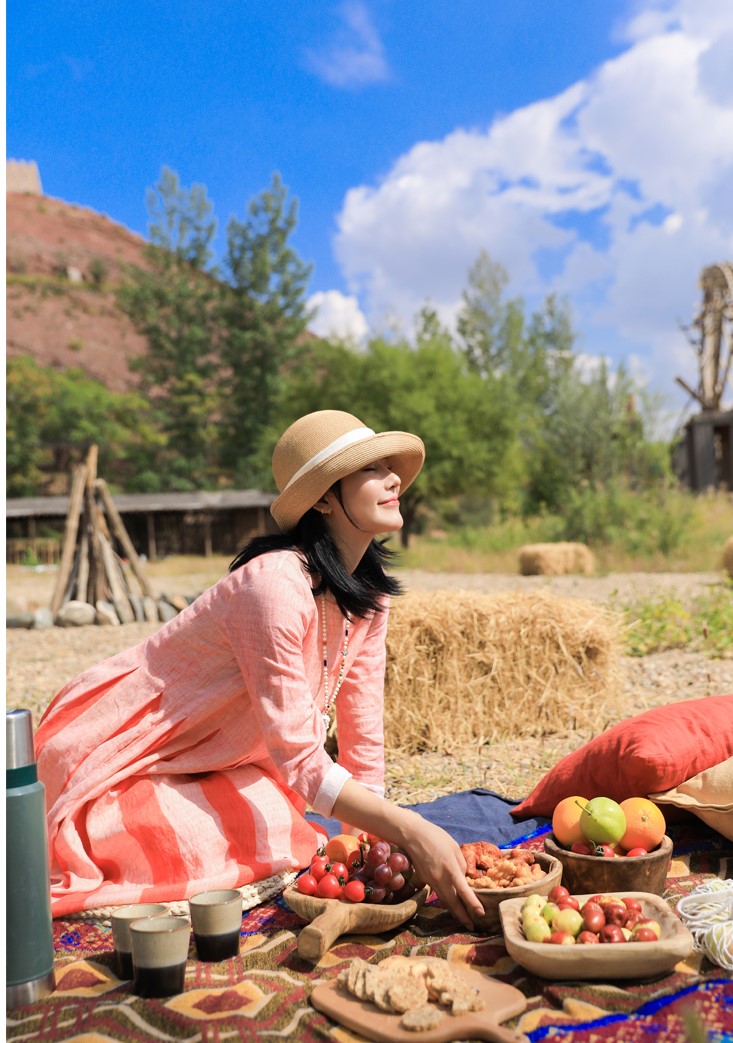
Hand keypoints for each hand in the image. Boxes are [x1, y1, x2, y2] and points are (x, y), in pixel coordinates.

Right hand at [399, 813, 483, 928]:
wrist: (412, 835)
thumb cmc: (436, 837)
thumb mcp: (454, 847)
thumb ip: (461, 864)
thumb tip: (464, 877)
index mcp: (451, 868)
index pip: (464, 891)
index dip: (473, 904)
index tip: (481, 913)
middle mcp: (440, 878)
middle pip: (453, 902)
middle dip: (462, 916)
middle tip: (471, 926)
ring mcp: (430, 880)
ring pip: (444, 900)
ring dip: (454, 910)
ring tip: (463, 919)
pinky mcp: (424, 880)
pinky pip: (437, 892)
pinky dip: (445, 899)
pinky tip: (451, 901)